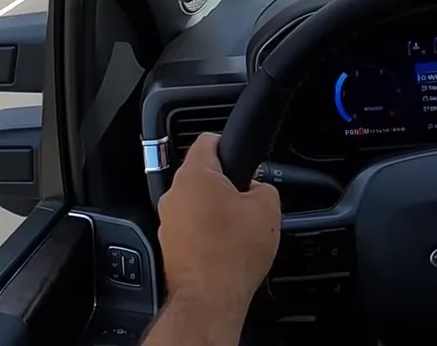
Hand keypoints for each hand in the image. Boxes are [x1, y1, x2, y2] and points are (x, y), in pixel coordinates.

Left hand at [157, 133, 280, 316]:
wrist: (210, 297)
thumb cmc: (234, 252)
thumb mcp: (268, 207)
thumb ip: (263, 186)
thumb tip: (255, 189)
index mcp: (195, 175)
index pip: (208, 139)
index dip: (229, 144)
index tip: (242, 158)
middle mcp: (174, 194)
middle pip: (202, 174)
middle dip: (225, 183)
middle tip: (247, 199)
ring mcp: (168, 220)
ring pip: (196, 201)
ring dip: (215, 208)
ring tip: (238, 227)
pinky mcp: (169, 244)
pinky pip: (191, 225)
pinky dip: (206, 230)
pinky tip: (225, 245)